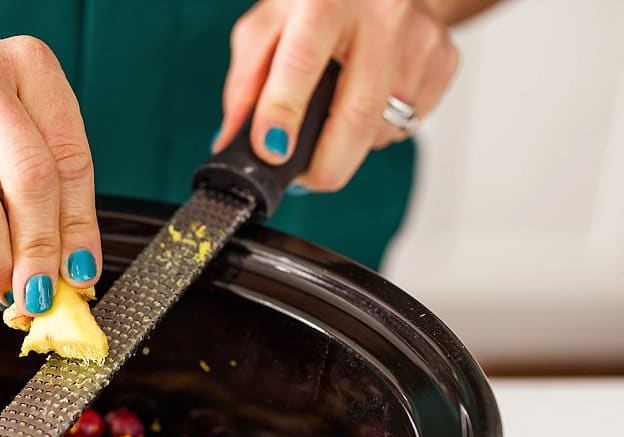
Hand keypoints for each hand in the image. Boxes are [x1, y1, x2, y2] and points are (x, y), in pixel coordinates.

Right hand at [0, 36, 101, 312]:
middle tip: (45, 293)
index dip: (80, 224)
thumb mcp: (26, 134)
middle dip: (40, 248)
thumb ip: (56, 192)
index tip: (82, 272)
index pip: (68, 156)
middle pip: (27, 178)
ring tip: (15, 293)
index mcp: (29, 64)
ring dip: (2, 265)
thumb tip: (76, 270)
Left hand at [214, 0, 459, 190]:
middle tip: (303, 178)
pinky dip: (380, 131)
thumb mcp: (268, 27)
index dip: (282, 114)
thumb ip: (244, 83)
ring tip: (335, 115)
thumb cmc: (319, 5)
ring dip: (350, 146)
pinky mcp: (444, 60)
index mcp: (325, 1)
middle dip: (324, 166)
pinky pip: (407, 124)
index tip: (272, 151)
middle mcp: (380, 15)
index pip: (301, 64)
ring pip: (382, 130)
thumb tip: (232, 141)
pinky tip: (368, 99)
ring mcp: (419, 39)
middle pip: (356, 117)